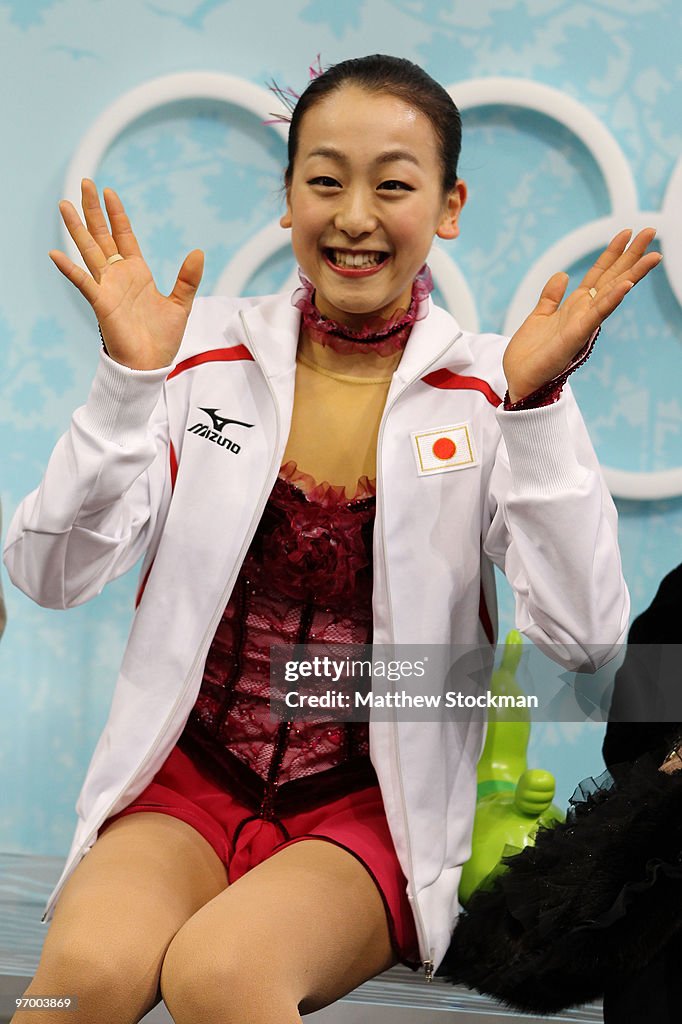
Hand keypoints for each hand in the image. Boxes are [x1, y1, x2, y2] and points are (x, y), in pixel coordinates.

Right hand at [49, 178, 203, 369]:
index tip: (109, 192)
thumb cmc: (162, 338)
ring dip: (76, 229)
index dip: (117, 214)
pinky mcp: (101, 303)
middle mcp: (118, 276)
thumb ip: (188, 278)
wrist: (151, 364)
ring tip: (64, 205)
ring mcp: (107, 288)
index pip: (124, 236)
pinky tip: (56, 253)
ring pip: (89, 251)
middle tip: (84, 183)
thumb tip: (199, 252)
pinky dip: (70, 269)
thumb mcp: (180, 304)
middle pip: (102, 236)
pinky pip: (83, 282)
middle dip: (93, 211)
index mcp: (136, 272)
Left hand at [503, 228, 661, 402]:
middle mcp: (584, 314)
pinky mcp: (575, 337)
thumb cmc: (530, 354)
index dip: (612, 253)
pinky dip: (611, 301)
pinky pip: (595, 316)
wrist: (519, 380)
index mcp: (576, 307)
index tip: (626, 232)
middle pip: (612, 278)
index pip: (600, 275)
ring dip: (632, 274)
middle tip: (650, 231)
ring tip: (652, 255)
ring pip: (612, 294)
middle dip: (631, 256)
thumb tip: (562, 274)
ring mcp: (582, 325)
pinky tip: (625, 286)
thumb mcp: (539, 316)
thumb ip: (551, 296)